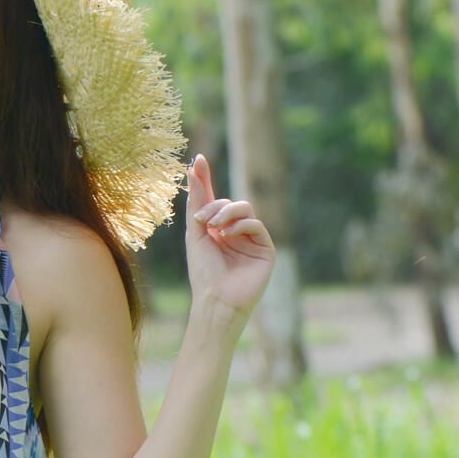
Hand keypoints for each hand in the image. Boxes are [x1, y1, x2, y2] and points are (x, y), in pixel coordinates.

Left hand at [184, 152, 274, 316]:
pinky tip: (229, 235)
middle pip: (229, 202)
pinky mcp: (265, 248)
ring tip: (215, 226)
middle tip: (202, 220)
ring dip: (227, 212)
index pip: (212, 198)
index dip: (205, 179)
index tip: (198, 159)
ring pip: (245, 208)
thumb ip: (196, 203)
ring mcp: (251, 240)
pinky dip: (241, 225)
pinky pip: (256, 224)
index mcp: (215, 230)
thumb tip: (193, 170)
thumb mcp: (194, 233)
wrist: (216, 299)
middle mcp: (234, 232)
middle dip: (214, 206)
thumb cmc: (202, 271)